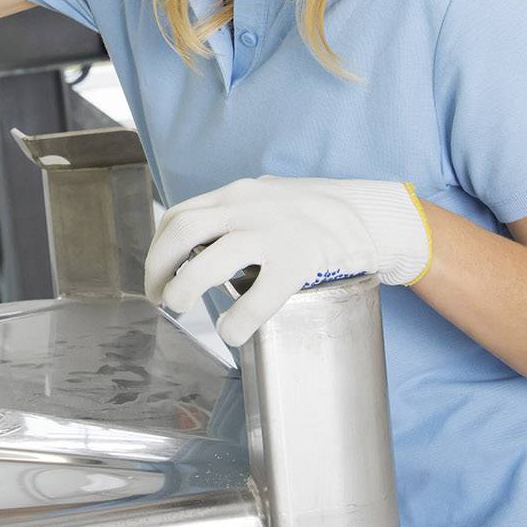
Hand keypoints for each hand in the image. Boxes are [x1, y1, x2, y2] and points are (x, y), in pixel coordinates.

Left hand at [143, 176, 431, 345]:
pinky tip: (231, 332)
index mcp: (236, 194)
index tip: (158, 274)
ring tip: (180, 309)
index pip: (179, 215)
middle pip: (182, 232)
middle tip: (161, 298)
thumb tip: (201, 244)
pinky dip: (237, 318)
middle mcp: (247, 207)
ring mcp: (271, 232)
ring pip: (209, 260)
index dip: (159, 249)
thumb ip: (235, 214)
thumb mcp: (267, 198)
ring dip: (184, 288)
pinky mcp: (298, 259)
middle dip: (159, 268)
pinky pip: (259, 295)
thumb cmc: (314, 213)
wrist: (368, 215)